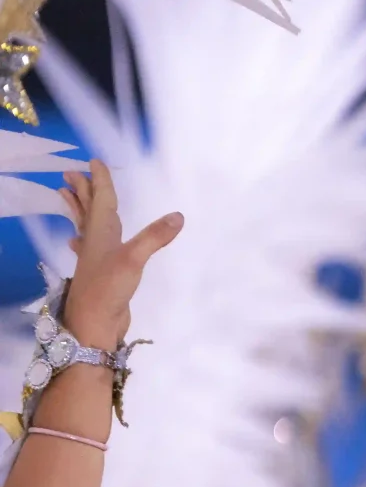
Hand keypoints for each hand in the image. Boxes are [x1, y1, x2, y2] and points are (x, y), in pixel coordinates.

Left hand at [56, 158, 181, 347]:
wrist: (93, 324)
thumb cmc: (107, 288)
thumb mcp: (133, 260)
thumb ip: (154, 237)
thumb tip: (178, 216)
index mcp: (101, 233)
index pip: (101, 201)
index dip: (100, 181)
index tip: (94, 162)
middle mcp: (95, 241)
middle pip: (88, 210)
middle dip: (82, 191)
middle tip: (72, 173)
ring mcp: (96, 257)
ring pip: (85, 226)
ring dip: (78, 210)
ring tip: (67, 196)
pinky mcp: (100, 271)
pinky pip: (89, 246)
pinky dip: (83, 238)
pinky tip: (77, 240)